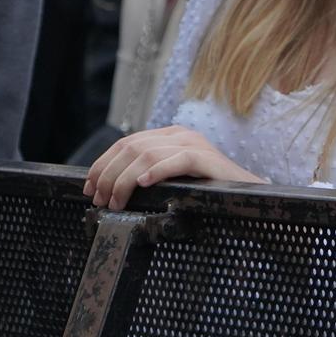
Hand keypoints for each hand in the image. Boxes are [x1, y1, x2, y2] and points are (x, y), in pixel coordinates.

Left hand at [82, 125, 263, 208]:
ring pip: (147, 154)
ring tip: (116, 201)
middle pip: (130, 147)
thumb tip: (110, 188)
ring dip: (124, 180)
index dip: (102, 164)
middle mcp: (179, 134)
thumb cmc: (205, 191)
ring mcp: (194, 144)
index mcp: (169, 136)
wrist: (247, 195)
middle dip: (108, 175)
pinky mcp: (207, 158)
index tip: (89, 188)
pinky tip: (143, 184)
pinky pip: (177, 159)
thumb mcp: (172, 179)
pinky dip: (157, 171)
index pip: (125, 143)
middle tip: (99, 200)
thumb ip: (149, 173)